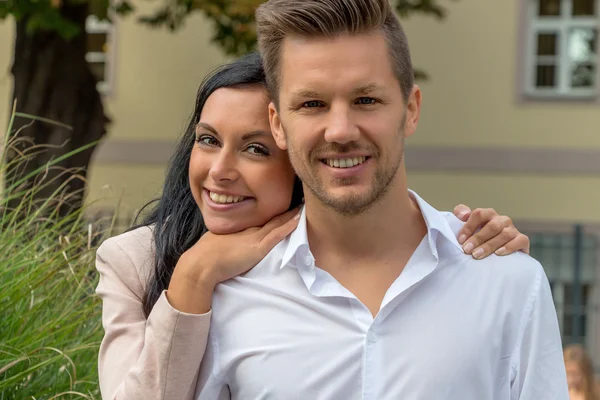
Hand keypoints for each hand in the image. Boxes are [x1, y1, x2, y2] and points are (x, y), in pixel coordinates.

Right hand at [167, 208, 300, 312]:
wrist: (202, 263)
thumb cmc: (206, 256)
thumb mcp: (219, 242)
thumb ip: (229, 242)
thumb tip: (230, 245)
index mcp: (241, 229)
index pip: (261, 219)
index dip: (274, 213)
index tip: (285, 205)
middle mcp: (249, 230)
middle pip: (271, 218)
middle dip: (285, 210)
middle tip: (300, 199)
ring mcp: (254, 238)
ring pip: (277, 224)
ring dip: (290, 215)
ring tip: (303, 206)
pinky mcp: (258, 248)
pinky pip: (276, 235)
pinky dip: (287, 227)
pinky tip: (298, 220)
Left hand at [452, 205, 529, 258]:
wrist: (498, 256)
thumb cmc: (480, 240)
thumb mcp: (468, 227)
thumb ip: (461, 214)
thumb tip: (463, 215)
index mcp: (488, 215)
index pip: (479, 214)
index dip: (469, 226)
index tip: (460, 240)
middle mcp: (502, 220)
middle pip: (492, 226)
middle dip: (478, 238)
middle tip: (467, 250)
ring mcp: (513, 229)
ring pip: (504, 234)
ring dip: (489, 245)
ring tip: (477, 255)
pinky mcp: (522, 240)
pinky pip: (519, 241)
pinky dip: (509, 247)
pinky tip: (498, 254)